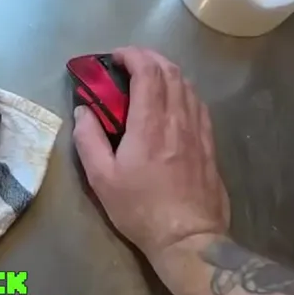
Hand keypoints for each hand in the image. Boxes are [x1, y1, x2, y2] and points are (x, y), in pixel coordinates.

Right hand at [72, 46, 229, 258]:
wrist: (188, 239)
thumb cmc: (140, 210)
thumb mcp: (101, 179)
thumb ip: (89, 139)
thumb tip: (84, 111)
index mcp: (150, 123)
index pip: (148, 71)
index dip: (132, 56)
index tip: (116, 58)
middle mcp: (178, 119)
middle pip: (171, 71)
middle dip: (149, 58)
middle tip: (130, 63)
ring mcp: (198, 131)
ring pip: (188, 85)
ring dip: (167, 72)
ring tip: (149, 78)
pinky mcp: (210, 145)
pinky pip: (199, 105)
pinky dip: (183, 91)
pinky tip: (174, 102)